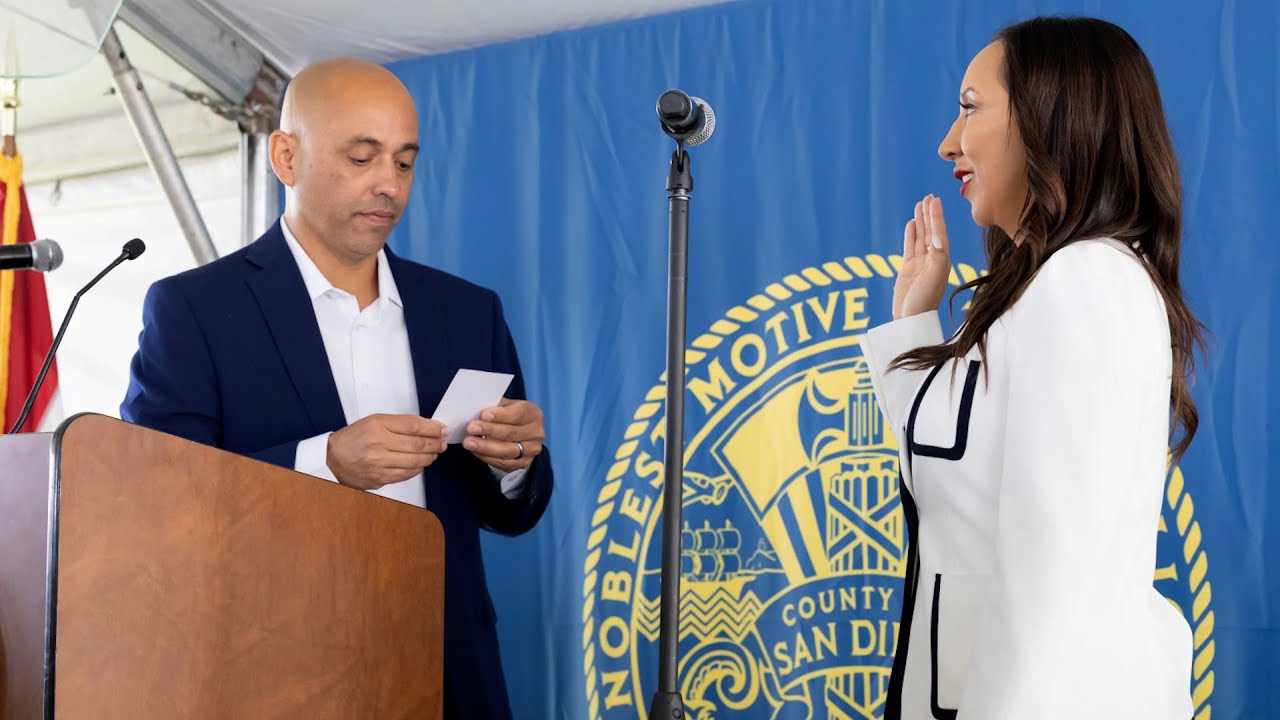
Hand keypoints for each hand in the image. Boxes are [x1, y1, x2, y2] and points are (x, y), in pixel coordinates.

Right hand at [326, 414, 447, 489]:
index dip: (432, 428)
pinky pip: (406, 475)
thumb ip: (400, 424)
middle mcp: (378, 443)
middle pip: (417, 444)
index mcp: (378, 425)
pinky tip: (420, 464)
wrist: (333, 458)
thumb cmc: (354, 438)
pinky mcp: (379, 478)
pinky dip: (417, 469)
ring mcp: (379, 463)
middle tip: (441, 443)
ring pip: (414, 461)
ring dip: (429, 457)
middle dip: (435, 444)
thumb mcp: (375, 421)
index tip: (441, 429)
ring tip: (433, 453)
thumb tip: (426, 427)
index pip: (413, 425)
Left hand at [463, 399, 545, 472]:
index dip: (501, 415)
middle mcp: (537, 432)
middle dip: (489, 431)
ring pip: (507, 450)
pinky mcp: (524, 463)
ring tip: (469, 442)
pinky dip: (487, 457)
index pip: (517, 414)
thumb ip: (495, 406)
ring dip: (486, 447)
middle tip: (471, 428)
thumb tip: (475, 408)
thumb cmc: (509, 415)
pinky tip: (476, 451)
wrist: (519, 433)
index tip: (484, 415)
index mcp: (533, 414)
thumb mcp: (505, 406)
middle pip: (511, 433)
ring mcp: (532, 450)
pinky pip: (504, 463)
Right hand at [892, 194, 951, 319]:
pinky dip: (911, 234)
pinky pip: (910, 246)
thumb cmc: (924, 301)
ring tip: (919, 204)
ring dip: (921, 220)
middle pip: (931, 231)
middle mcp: (933, 259)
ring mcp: (920, 263)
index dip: (937, 216)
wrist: (910, 319)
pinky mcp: (908, 268)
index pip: (939, 233)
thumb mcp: (934, 278)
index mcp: (942, 260)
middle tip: (929, 197)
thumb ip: (937, 257)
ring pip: (920, 236)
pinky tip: (911, 223)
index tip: (935, 201)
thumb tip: (936, 237)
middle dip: (930, 214)